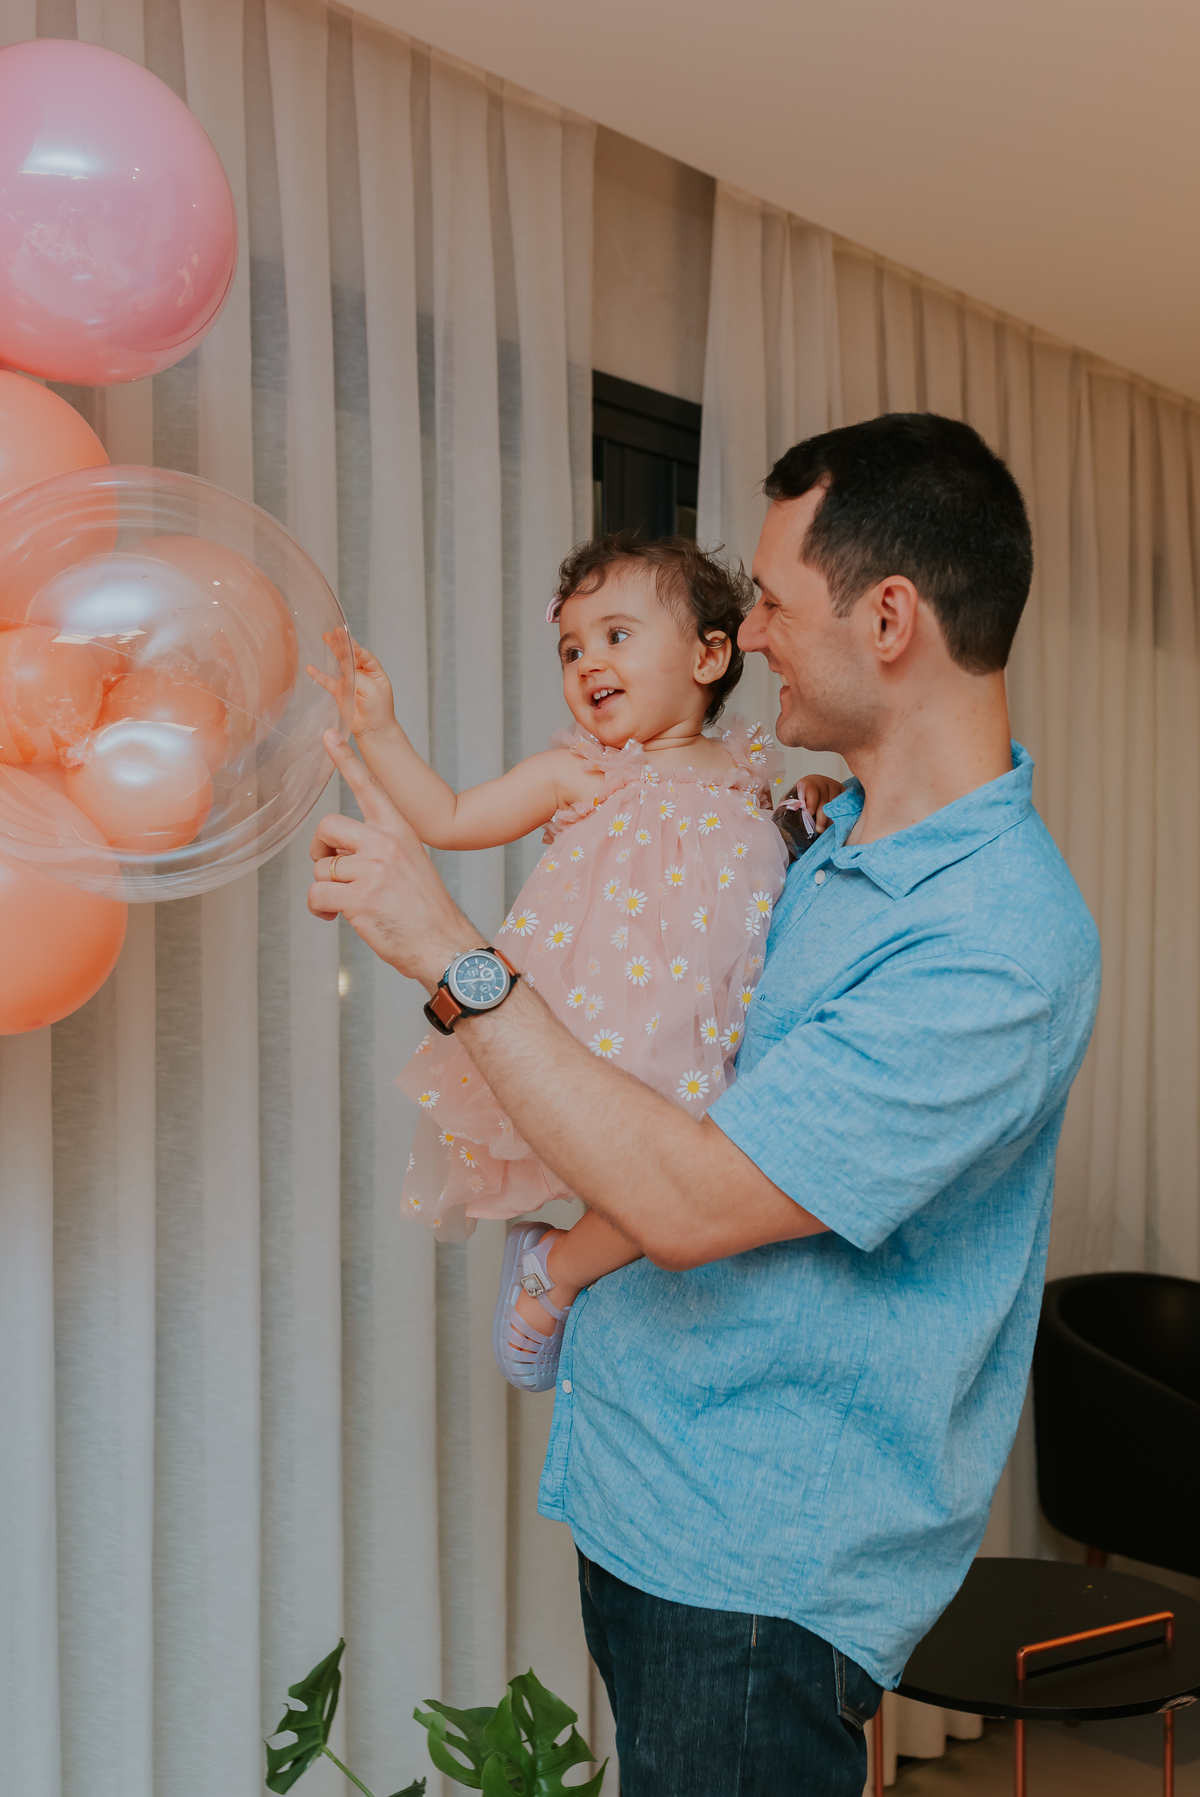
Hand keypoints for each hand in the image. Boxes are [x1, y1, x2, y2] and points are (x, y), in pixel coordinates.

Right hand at [307, 635, 397, 740]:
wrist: (373, 729)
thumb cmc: (379, 710)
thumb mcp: (372, 689)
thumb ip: (358, 677)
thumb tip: (345, 668)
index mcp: (374, 671)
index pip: (364, 655)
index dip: (356, 648)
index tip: (349, 644)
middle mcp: (362, 674)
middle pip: (351, 654)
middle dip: (342, 643)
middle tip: (334, 631)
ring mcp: (350, 682)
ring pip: (340, 663)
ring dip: (333, 650)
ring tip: (325, 636)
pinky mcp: (340, 692)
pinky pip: (327, 681)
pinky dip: (319, 675)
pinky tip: (310, 668)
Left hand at [307, 730, 481, 986]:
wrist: (444, 944)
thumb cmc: (424, 910)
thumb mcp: (410, 864)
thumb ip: (378, 849)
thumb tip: (337, 855)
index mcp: (400, 831)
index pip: (370, 787)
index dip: (346, 760)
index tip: (329, 734)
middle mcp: (386, 843)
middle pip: (327, 827)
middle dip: (320, 852)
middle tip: (330, 870)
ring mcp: (373, 870)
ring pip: (320, 869)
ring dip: (325, 890)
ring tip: (346, 905)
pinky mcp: (359, 898)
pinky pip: (317, 895)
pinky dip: (320, 910)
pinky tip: (336, 917)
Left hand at [784, 773, 843, 831]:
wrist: (815, 795)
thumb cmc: (803, 801)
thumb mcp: (795, 801)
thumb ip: (795, 807)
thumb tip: (791, 821)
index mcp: (807, 782)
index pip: (811, 789)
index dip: (811, 802)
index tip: (810, 813)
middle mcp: (821, 781)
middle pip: (824, 799)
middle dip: (821, 816)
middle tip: (819, 829)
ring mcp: (833, 785)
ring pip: (834, 803)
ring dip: (830, 818)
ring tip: (827, 829)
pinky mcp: (843, 791)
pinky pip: (843, 803)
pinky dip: (839, 814)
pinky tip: (835, 822)